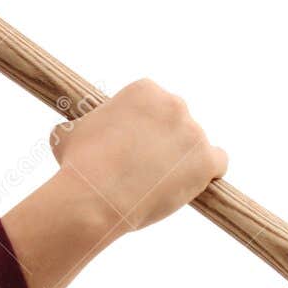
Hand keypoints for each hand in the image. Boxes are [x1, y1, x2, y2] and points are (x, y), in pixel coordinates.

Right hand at [47, 78, 227, 233]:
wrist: (95, 197)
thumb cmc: (77, 164)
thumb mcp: (68, 131)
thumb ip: (80, 124)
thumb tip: (71, 127)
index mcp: (144, 90)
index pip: (155, 104)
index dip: (143, 126)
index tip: (133, 144)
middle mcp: (174, 103)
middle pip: (177, 120)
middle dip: (164, 139)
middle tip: (145, 163)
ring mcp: (193, 132)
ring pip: (196, 143)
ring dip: (183, 158)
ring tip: (160, 181)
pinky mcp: (207, 160)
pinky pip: (219, 161)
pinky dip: (209, 172)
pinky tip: (194, 182)